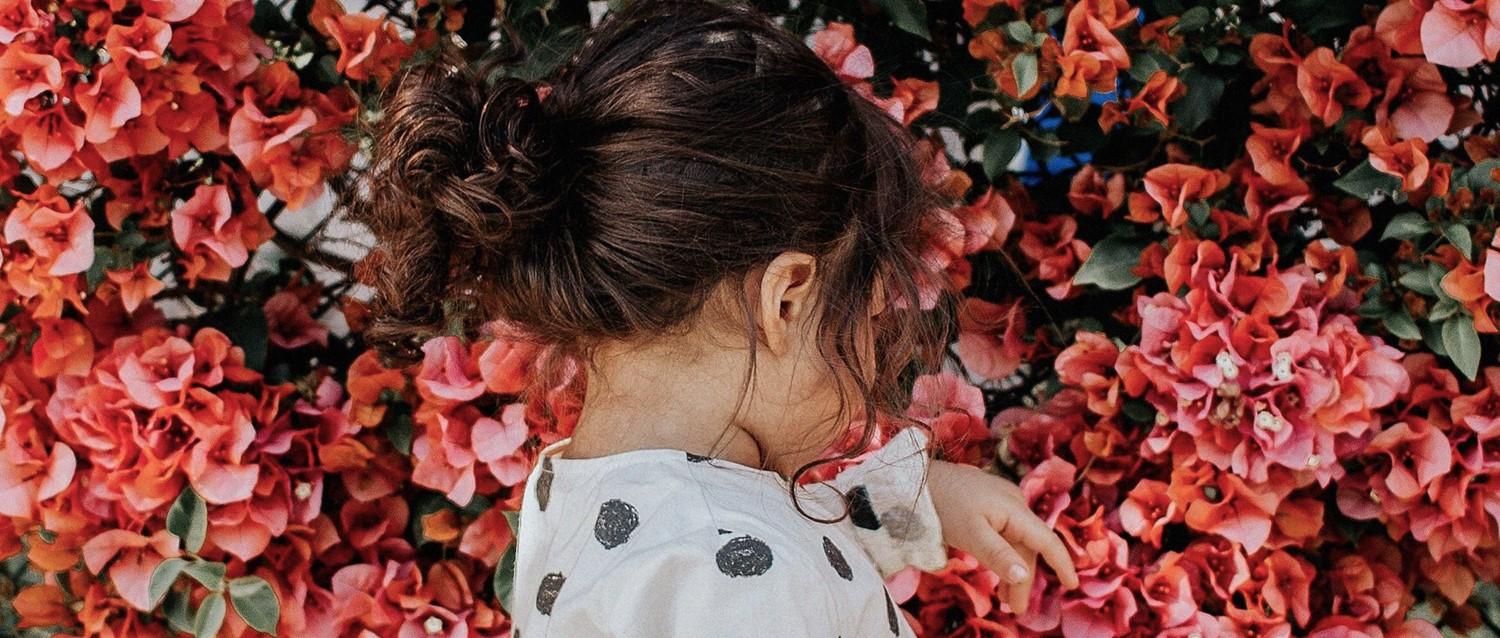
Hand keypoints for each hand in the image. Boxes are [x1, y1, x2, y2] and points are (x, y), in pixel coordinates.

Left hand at [927, 459, 1078, 614]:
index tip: (1072, 585)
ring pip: (1016, 543)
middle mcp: (1014, 504)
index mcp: (1015, 509)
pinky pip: (1004, 535)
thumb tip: (1023, 576)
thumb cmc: (944, 505)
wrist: (917, 480)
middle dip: (1023, 579)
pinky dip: (1004, 556)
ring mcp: (1002, 503)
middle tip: (1014, 609)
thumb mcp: (970, 534)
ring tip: (1006, 600)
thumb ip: (998, 555)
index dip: (1061, 563)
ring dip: (1013, 570)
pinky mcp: (989, 505)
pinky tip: (999, 572)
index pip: (1046, 540)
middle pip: (1027, 547)